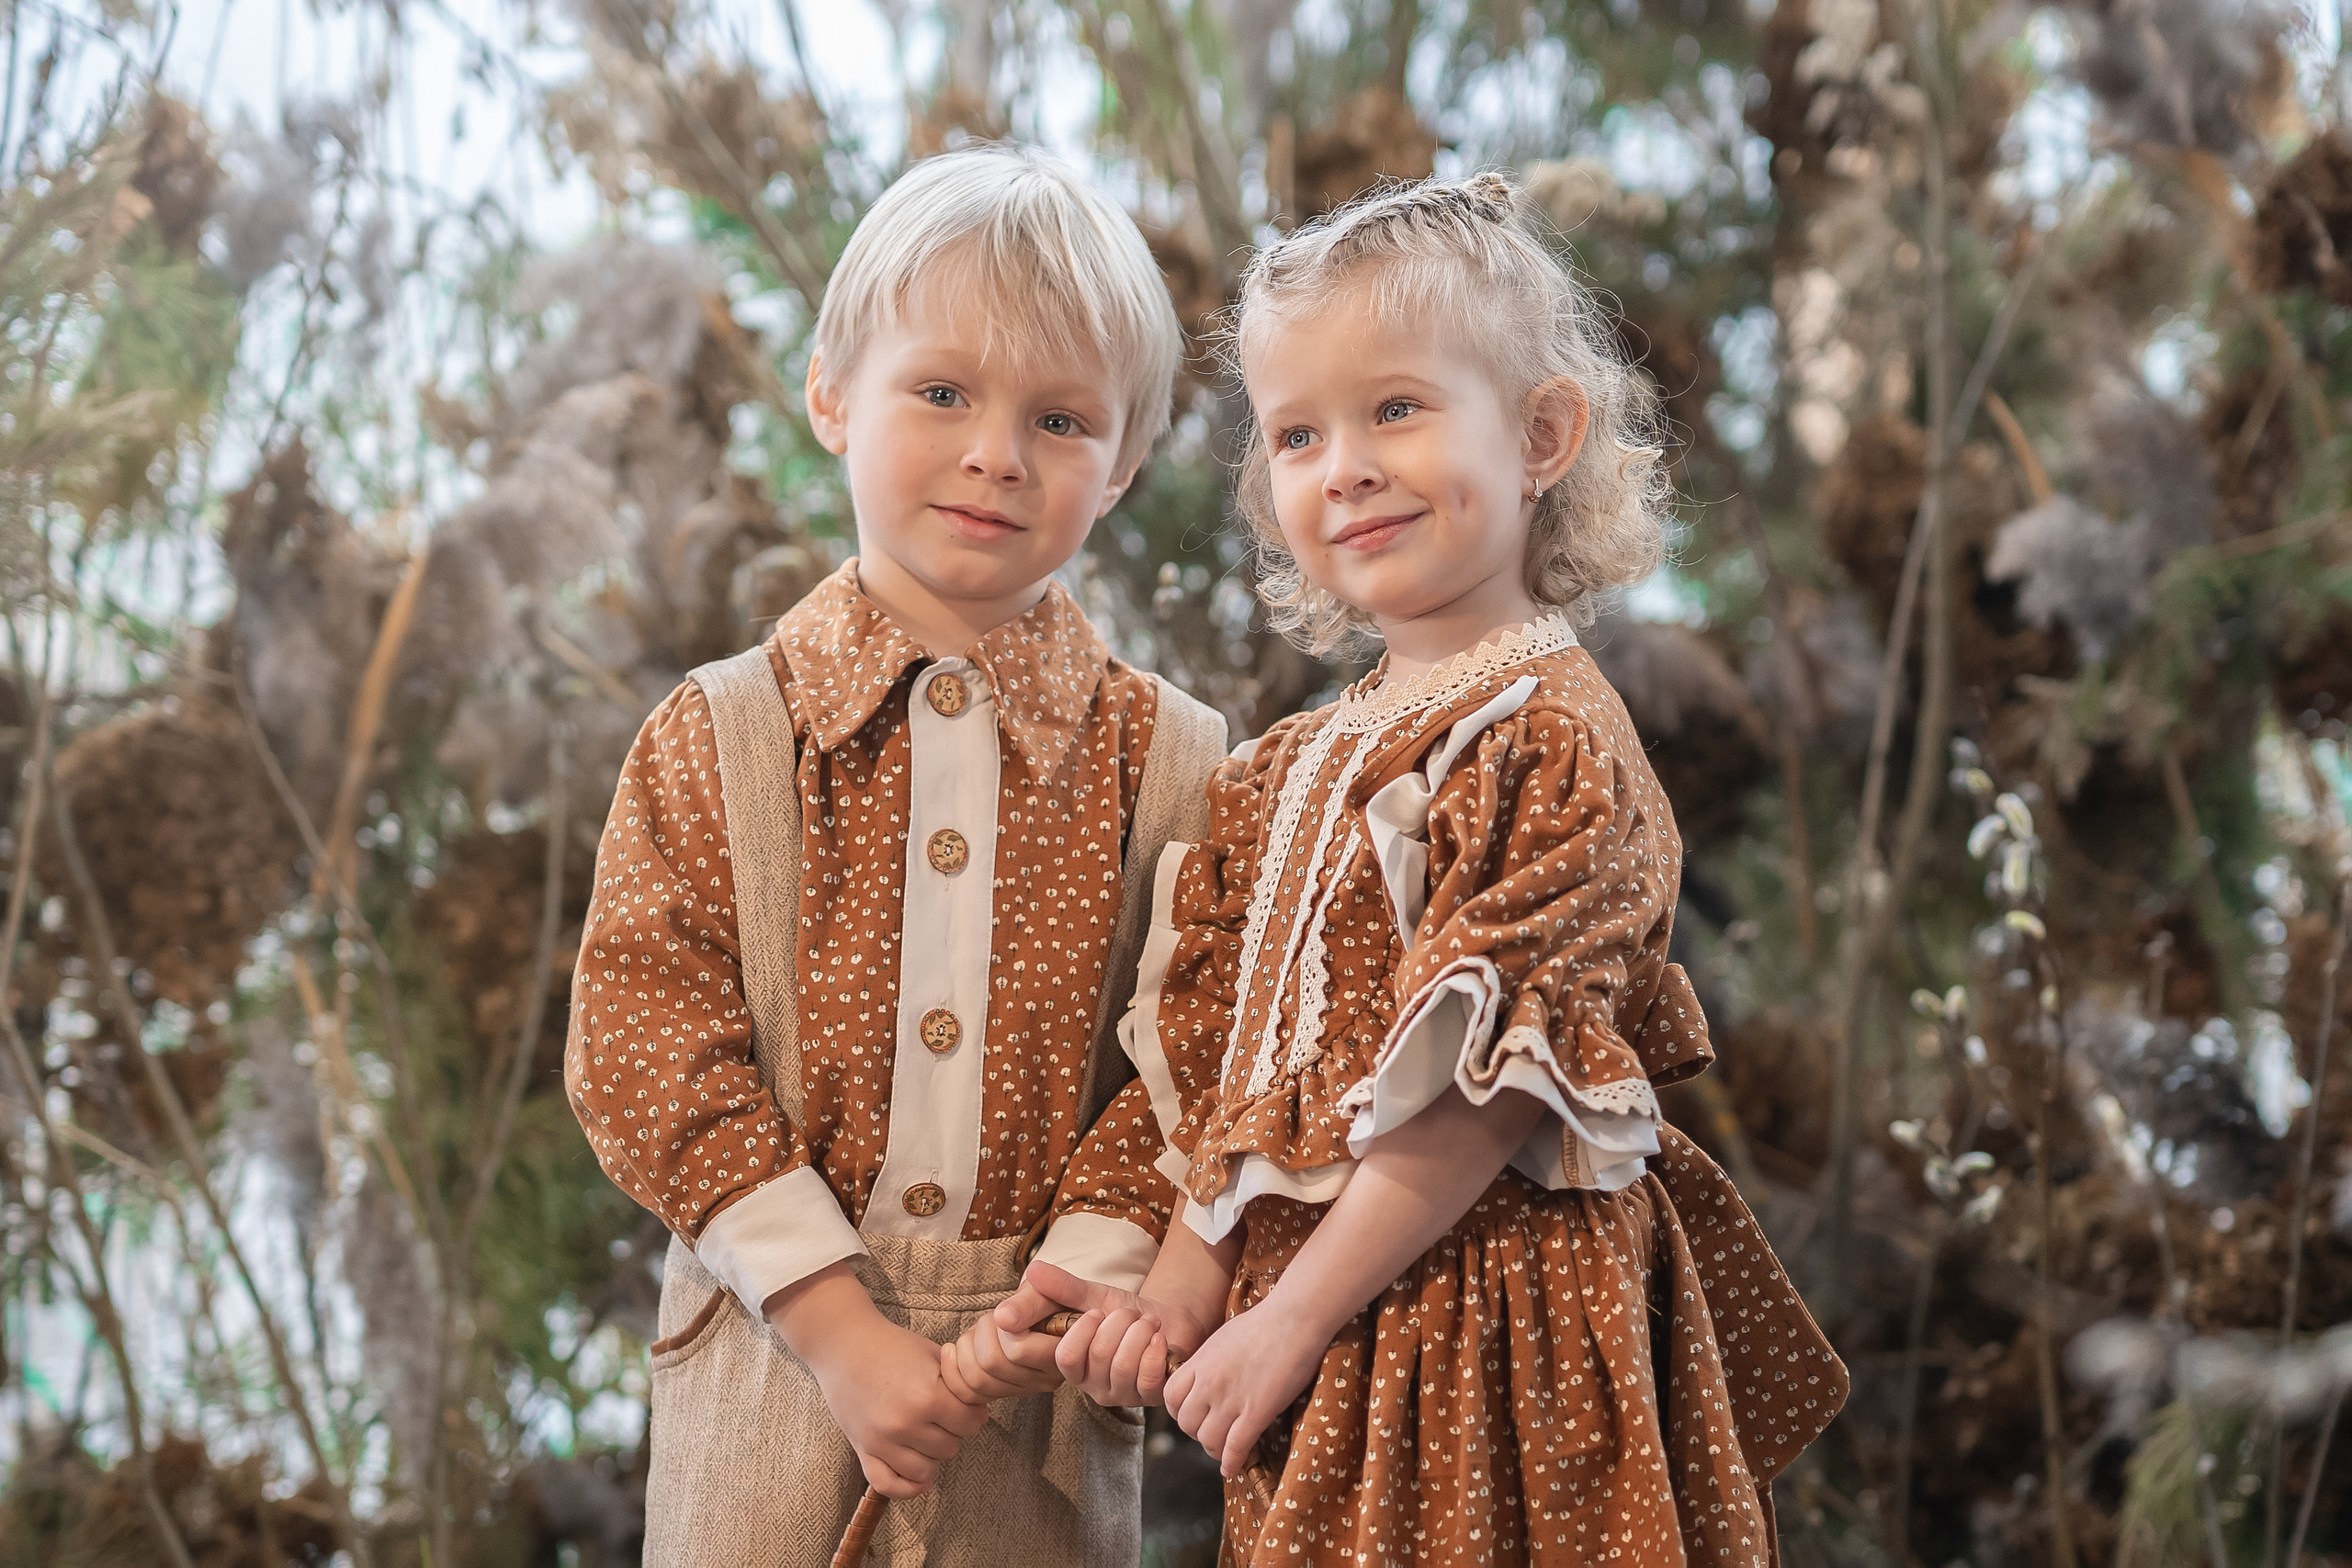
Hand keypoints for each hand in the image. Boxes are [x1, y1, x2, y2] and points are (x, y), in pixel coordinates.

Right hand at [766, 1265, 989, 1497]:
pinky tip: (916, 1473)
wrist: (844, 1345)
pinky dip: (905, 1486)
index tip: (967, 1406)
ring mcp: (881, 1440)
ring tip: (927, 1435)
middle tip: (943, 1415)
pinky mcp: (862, 1449)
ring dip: (931, 1455)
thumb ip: (958, 1381)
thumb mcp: (932, 1354)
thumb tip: (979, 1405)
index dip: (974, 1413)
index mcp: (927, 1396)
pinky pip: (887, 1484)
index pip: (971, 1424)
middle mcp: (905, 1424)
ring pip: (925, 1470)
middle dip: (952, 1432)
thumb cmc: (891, 1345)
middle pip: (950, 1447)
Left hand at [939, 1284, 1063, 1403]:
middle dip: (980, 1333)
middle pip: (991, 1365)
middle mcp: (1046, 1379)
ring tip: (981, 1331)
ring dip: (967, 1348)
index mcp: (1059, 1354)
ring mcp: (1024, 1389)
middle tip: (993, 1318)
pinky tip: (958, 1349)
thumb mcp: (1042, 1290)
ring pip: (976, 1381)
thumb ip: (1028, 1303)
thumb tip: (1004, 1319)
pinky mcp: (1004, 1393)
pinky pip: (968, 1394)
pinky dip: (954, 1369)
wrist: (1046, 1307)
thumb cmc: (1046, 1295)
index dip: (1001, 1328)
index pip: (1015, 1351)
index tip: (1008, 1313)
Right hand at [1022, 1260, 1214, 1407]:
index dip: (1083, 1330)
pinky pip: (1148, 1378)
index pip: (1066, 1357)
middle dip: (1119, 1321)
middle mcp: (1093, 1386)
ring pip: (1124, 1365)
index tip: (1096, 1312)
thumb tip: (1033, 1270)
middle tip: (1130, 1313)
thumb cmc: (1122, 1311)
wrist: (1165, 1318)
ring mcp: (1121, 1394)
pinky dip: (1155, 1350)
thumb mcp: (1091, 1295)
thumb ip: (1062, 1286)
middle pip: (1099, 1355)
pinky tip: (1159, 1338)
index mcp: (1073, 1365)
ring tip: (1148, 1322)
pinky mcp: (1150, 1397)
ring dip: (1140, 1331)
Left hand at [1162, 1300, 1325, 1478]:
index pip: (1170, 1398)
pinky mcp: (1257, 1412)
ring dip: (1215, 1450)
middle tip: (1213, 1431)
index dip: (1180, 1411)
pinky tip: (1232, 1468)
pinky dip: (1232, 1462)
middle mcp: (1209, 1383)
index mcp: (1200, 1363)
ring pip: (1208, 1440)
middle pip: (1186, 1423)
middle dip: (1197, 1432)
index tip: (1194, 1414)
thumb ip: (1210, 1362)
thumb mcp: (1224, 1338)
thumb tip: (1207, 1376)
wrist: (1294, 1318)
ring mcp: (1232, 1399)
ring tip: (1224, 1450)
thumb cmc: (1265, 1322)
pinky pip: (1235, 1447)